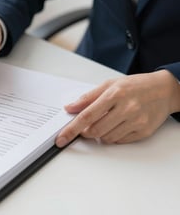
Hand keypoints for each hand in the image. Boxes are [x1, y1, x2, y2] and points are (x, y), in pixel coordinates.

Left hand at [56, 70, 179, 146]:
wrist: (164, 90)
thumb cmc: (134, 86)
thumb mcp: (109, 84)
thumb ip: (87, 97)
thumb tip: (69, 108)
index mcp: (114, 94)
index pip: (86, 116)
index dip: (71, 129)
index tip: (61, 138)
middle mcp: (126, 108)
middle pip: (95, 130)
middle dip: (84, 132)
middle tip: (85, 127)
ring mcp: (136, 121)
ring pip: (106, 138)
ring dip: (99, 134)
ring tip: (106, 121)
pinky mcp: (143, 132)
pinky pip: (119, 141)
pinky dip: (112, 136)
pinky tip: (117, 125)